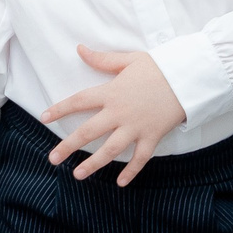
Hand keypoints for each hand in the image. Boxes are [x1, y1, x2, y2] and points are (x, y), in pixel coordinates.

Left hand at [42, 47, 186, 185]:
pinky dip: (131, 172)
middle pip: (88, 132)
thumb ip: (102, 59)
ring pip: (110, 150)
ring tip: (77, 175)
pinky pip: (140, 158)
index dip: (59, 109)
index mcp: (111, 92)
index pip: (78, 101)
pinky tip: (120, 183)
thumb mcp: (129, 59)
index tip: (44, 118)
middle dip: (68, 147)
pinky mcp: (152, 136)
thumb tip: (79, 49)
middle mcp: (120, 112)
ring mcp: (136, 127)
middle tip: (52, 159)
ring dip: (92, 164)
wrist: (188, 77)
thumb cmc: (159, 67)